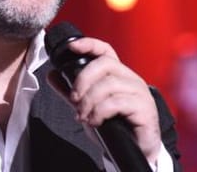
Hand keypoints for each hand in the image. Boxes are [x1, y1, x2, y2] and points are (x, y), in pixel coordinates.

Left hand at [49, 36, 161, 164]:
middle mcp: (131, 79)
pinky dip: (100, 112)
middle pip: (105, 64)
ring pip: (109, 84)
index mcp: (118, 75)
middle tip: (74, 99)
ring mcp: (139, 92)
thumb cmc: (115, 127)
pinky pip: (117, 102)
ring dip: (89, 101)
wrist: (134, 152)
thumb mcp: (87, 106)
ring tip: (83, 115)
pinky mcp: (144, 108)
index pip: (105, 51)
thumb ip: (71, 91)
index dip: (89, 44)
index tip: (72, 47)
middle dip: (83, 80)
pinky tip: (95, 122)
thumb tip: (52, 74)